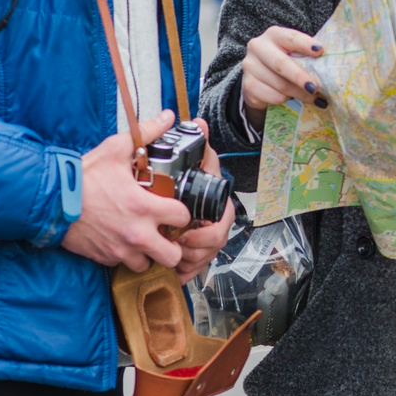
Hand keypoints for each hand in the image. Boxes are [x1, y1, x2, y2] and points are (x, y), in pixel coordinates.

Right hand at [61, 110, 192, 272]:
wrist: (47, 200)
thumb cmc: (81, 176)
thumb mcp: (115, 149)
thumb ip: (147, 133)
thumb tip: (168, 117)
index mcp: (144, 207)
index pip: (183, 218)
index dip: (183, 214)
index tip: (176, 209)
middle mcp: (136, 233)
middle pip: (173, 254)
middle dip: (174, 245)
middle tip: (168, 233)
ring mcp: (120, 249)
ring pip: (149, 264)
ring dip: (150, 254)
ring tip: (146, 240)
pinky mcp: (104, 258)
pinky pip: (124, 265)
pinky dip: (127, 257)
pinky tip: (124, 243)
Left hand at [172, 121, 234, 283]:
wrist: (172, 188)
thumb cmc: (186, 173)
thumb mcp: (190, 156)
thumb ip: (196, 142)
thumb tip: (200, 123)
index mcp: (216, 201)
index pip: (224, 220)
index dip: (208, 231)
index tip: (187, 234)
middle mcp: (214, 219)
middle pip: (216, 243)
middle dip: (197, 251)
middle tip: (177, 248)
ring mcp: (206, 235)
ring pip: (205, 257)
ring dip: (190, 261)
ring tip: (171, 259)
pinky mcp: (196, 249)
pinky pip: (196, 267)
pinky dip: (186, 271)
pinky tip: (173, 271)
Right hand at [242, 26, 325, 120]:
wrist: (260, 79)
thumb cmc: (286, 61)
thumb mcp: (295, 54)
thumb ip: (308, 56)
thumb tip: (332, 65)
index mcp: (274, 34)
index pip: (290, 37)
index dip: (305, 44)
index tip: (320, 51)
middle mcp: (258, 47)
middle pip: (281, 63)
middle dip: (300, 76)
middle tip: (316, 87)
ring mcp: (250, 66)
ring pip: (279, 84)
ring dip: (300, 94)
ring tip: (316, 99)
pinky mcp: (248, 85)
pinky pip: (273, 96)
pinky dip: (287, 100)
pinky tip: (295, 100)